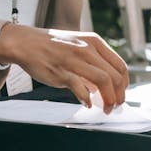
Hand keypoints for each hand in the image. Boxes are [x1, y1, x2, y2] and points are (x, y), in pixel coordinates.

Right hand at [0, 24, 128, 112]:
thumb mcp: (78, 45)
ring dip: (108, 100)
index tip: (121, 94)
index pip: (120, 65)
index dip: (124, 84)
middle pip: (115, 76)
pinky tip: (87, 103)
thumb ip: (93, 62)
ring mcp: (74, 60)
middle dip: (119, 96)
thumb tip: (105, 86)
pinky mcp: (62, 72)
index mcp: (94, 42)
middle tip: (115, 106)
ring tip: (105, 108)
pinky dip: (88, 100)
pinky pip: (81, 89)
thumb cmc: (52, 46)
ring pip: (104, 82)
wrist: (25, 42)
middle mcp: (87, 49)